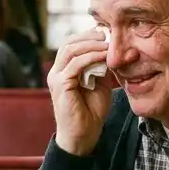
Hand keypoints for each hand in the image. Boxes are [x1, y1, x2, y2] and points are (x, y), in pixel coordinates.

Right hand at [48, 29, 112, 156]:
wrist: (84, 135)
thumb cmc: (91, 112)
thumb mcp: (100, 84)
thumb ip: (101, 67)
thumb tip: (112, 50)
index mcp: (63, 70)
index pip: (71, 44)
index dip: (87, 36)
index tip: (107, 34)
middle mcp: (56, 71)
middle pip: (68, 43)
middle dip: (89, 36)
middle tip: (108, 35)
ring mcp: (56, 78)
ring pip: (70, 50)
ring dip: (91, 45)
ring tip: (108, 45)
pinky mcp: (60, 86)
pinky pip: (75, 65)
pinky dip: (91, 58)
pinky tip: (104, 57)